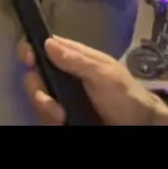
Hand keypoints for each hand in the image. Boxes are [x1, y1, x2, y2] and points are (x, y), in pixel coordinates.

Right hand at [18, 36, 167, 125]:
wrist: (139, 126)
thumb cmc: (126, 95)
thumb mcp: (105, 75)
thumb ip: (78, 60)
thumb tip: (47, 43)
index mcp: (75, 58)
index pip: (45, 46)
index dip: (30, 49)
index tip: (28, 58)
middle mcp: (64, 76)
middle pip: (34, 75)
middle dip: (37, 89)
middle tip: (50, 102)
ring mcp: (63, 97)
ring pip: (38, 97)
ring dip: (44, 106)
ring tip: (61, 117)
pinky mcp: (63, 115)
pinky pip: (44, 115)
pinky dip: (48, 118)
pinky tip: (62, 121)